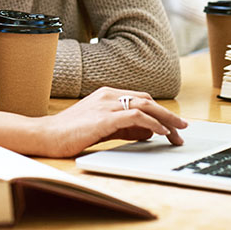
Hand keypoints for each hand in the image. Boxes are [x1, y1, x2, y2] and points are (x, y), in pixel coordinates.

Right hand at [31, 87, 186, 157]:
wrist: (46, 135)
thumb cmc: (70, 132)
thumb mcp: (102, 128)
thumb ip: (125, 128)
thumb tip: (148, 132)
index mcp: (107, 94)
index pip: (141, 99)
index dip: (160, 112)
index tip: (173, 125)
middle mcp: (108, 95)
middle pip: (147, 101)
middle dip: (168, 115)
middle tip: (183, 128)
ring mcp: (106, 105)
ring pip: (145, 106)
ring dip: (165, 119)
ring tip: (178, 131)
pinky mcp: (104, 118)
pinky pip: (135, 117)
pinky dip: (152, 124)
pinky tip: (161, 132)